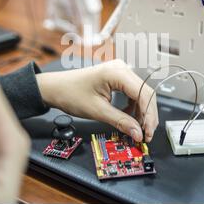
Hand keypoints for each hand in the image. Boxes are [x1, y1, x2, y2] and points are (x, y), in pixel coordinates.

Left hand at [36, 60, 158, 141]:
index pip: (144, 94)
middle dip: (147, 116)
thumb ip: (120, 122)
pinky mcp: (117, 77)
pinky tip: (128, 117)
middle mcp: (121, 68)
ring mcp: (120, 71)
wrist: (55, 88)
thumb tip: (138, 133)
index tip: (147, 133)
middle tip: (145, 134)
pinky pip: (132, 92)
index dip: (149, 116)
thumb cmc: (70, 93)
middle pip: (146, 93)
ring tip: (136, 128)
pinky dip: (133, 106)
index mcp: (117, 73)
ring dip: (141, 112)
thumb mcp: (97, 111)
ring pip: (141, 94)